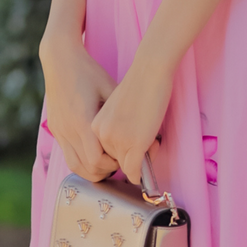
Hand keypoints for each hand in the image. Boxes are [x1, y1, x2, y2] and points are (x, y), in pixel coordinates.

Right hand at [39, 33, 118, 181]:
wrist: (59, 59)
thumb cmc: (88, 71)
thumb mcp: (109, 88)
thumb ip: (120, 111)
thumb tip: (140, 129)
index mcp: (83, 120)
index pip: (98, 159)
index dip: (114, 165)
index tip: (125, 160)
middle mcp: (68, 129)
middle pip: (87, 167)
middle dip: (106, 171)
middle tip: (119, 164)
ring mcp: (59, 130)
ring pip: (75, 166)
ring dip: (92, 170)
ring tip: (107, 164)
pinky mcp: (55, 129)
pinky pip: (67, 155)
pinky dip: (81, 161)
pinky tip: (93, 155)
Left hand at [91, 55, 174, 184]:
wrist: (148, 72)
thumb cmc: (137, 85)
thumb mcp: (116, 109)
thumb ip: (114, 127)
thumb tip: (124, 146)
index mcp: (93, 126)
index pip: (103, 152)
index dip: (120, 151)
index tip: (133, 142)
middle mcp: (100, 135)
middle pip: (114, 161)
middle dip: (131, 157)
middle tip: (149, 142)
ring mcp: (116, 140)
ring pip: (126, 167)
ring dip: (140, 161)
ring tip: (152, 142)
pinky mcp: (134, 144)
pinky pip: (134, 171)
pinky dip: (140, 174)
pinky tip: (146, 165)